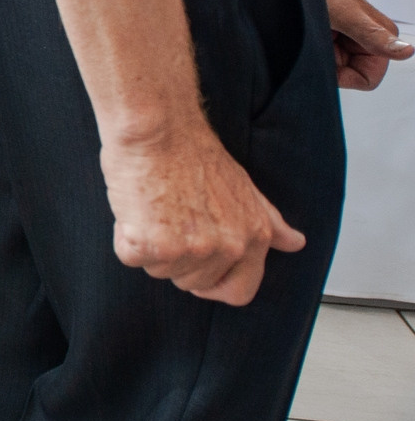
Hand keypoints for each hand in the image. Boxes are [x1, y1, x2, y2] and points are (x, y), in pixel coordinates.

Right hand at [101, 121, 305, 305]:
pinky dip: (125, 237)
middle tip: (169, 220)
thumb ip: (269, 222)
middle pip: (192, 283)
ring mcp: (191, 249)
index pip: (239, 291)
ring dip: (149, 245)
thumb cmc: (192, 151)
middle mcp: (227, 246)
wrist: (158, 128)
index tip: (198, 270)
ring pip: (159, 271)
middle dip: (176, 258)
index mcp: (253, 236)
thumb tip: (295, 243)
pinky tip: (135, 208)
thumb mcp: (244, 187)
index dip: (214, 284)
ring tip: (153, 208)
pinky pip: (131, 257)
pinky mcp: (154, 245)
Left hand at [321, 0, 412, 89]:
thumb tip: (407, 51)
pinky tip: (310, 34)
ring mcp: (351, 40)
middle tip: (318, 42)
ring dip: (320, 56)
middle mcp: (370, 41)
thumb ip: (374, 36)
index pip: (367, 79)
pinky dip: (314, 50)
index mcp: (383, 37)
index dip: (344, 76)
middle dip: (330, 65)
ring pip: (334, 67)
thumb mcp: (347, 15)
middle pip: (349, 74)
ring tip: (314, 34)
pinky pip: (324, 57)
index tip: (328, 60)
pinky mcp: (335, 37)